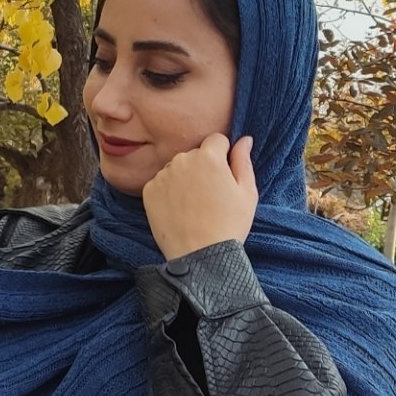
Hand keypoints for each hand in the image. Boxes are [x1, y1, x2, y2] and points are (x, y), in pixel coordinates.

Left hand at [141, 134, 257, 260]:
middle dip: (202, 167)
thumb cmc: (229, 224)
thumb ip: (243, 161)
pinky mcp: (148, 191)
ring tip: (194, 205)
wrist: (200, 256)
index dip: (223, 156)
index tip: (224, 177)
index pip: (217, 140)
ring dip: (184, 178)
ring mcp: (162, 175)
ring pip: (177, 168)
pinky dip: (169, 193)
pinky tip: (179, 210)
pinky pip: (161, 183)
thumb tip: (244, 139)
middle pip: (195, 154)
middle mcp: (182, 159)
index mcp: (208, 156)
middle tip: (210, 195)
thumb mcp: (247, 192)